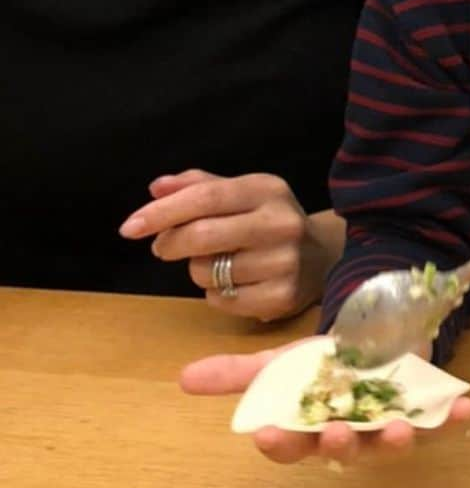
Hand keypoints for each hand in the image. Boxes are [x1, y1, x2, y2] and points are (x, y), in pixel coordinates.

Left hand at [119, 169, 330, 320]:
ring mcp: (284, 261)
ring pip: (206, 272)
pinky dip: (215, 295)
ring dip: (197, 270)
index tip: (129, 227)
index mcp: (268, 189)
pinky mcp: (281, 297)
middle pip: (202, 236)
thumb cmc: (268, 220)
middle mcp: (281, 222)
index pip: (206, 197)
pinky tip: (235, 283)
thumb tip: (156, 187)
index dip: (163, 212)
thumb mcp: (242, 194)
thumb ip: (198, 187)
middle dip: (170, 243)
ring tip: (218, 263)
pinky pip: (221, 301)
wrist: (321, 257)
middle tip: (162, 247)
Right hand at [180, 344, 469, 463]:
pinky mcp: (420, 411)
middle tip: (335, 432)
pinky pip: (438, 421)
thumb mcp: (280, 361)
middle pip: (341, 450)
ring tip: (395, 429)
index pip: (288, 444)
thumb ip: (238, 373)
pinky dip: (451, 417)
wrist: (370, 335)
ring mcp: (385, 423)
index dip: (278, 441)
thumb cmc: (322, 361)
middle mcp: (348, 434)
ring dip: (393, 439)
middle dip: (338, 445)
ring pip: (387, 442)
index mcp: (309, 427)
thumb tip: (184, 377)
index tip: (266, 431)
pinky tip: (466, 409)